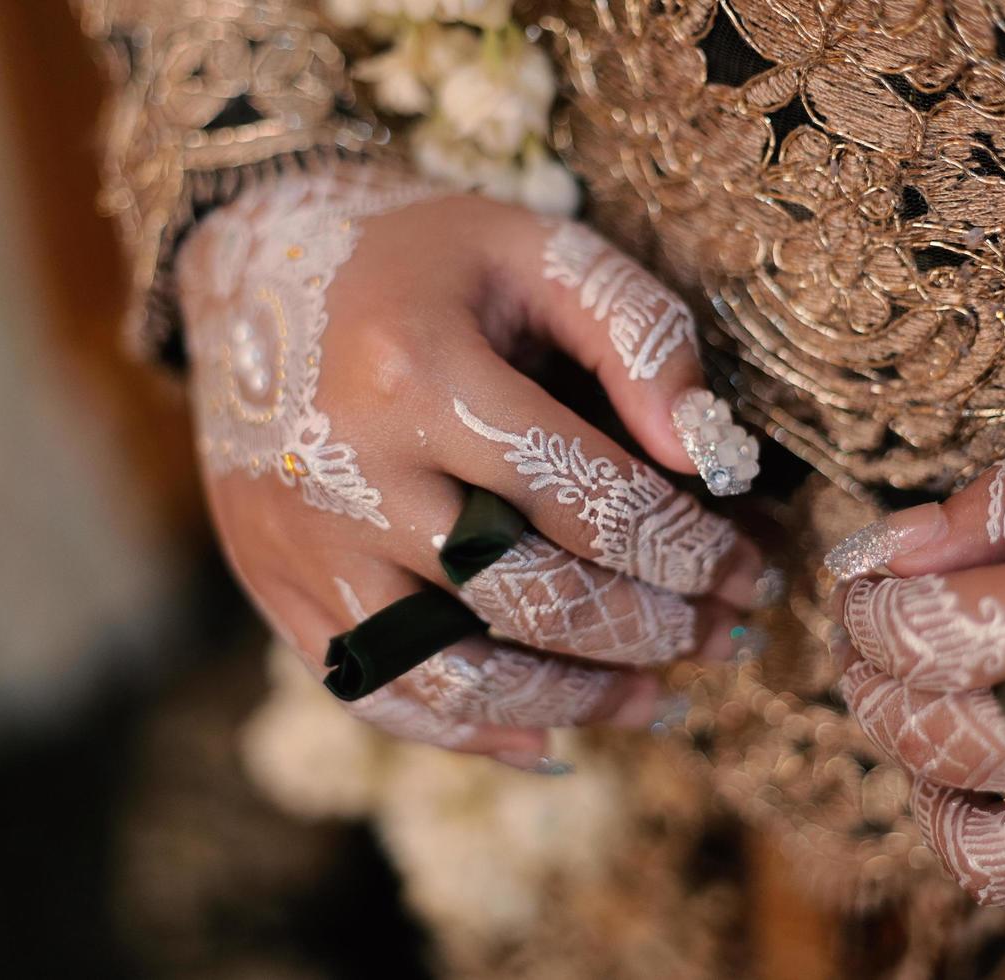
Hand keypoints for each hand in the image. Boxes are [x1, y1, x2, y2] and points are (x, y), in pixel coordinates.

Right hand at [175, 162, 764, 770]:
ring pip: (457, 673)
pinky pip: (379, 696)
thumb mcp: (536, 248)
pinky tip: (553, 738)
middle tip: (727, 638)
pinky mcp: (277, 588)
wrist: (252, 266)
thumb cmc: (419, 254)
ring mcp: (304, 545)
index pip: (590, 499)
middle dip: (654, 628)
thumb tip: (710, 457)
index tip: (752, 571)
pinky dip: (472, 735)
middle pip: (531, 596)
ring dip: (578, 701)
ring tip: (662, 697)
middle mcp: (348, 474)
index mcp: (418, 375)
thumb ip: (638, 335)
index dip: (690, 549)